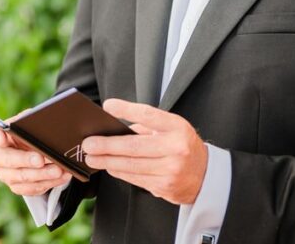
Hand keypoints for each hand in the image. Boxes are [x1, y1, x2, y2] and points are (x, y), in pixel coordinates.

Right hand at [0, 123, 70, 195]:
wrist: (31, 150)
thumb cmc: (28, 134)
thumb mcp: (28, 124)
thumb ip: (30, 123)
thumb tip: (41, 126)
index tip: (3, 136)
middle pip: (5, 159)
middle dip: (25, 159)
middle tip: (41, 159)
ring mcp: (5, 174)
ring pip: (21, 176)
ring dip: (42, 174)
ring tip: (58, 169)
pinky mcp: (16, 187)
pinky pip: (32, 187)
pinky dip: (49, 182)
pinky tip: (61, 176)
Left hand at [82, 98, 207, 204]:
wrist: (205, 176)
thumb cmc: (183, 146)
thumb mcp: (172, 128)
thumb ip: (146, 125)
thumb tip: (115, 125)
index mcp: (177, 128)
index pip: (149, 115)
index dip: (127, 109)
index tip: (108, 106)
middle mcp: (175, 149)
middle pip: (134, 146)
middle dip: (107, 146)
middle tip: (88, 144)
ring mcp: (170, 170)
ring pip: (131, 166)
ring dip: (107, 161)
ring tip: (92, 157)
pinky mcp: (164, 187)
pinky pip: (135, 179)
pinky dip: (119, 172)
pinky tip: (109, 166)